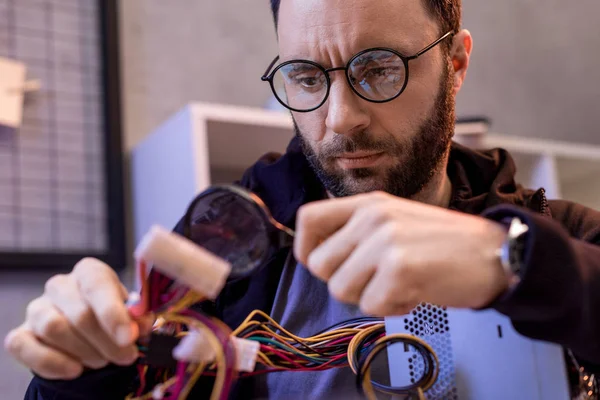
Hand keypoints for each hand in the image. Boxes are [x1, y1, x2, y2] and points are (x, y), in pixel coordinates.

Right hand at [3, 258, 153, 379]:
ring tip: (103, 360)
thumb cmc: (111, 319)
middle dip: (106, 341)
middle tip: (125, 357)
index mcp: (89, 272)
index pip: (97, 284)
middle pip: (79, 313)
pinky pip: (26, 348)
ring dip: (84, 351)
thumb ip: (137, 319)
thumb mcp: (131, 315)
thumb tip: (139, 326)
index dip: (113, 313)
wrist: (87, 338)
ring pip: (54, 329)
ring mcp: (36, 309)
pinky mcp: (20, 335)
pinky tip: (75, 370)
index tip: (128, 337)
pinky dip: (53, 363)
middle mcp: (59, 285)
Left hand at [294, 192, 508, 315]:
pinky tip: (416, 291)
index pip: (307, 219)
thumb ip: (358, 232)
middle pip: (319, 265)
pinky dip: (393, 307)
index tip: (325, 266)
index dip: (306, 249)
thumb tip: (317, 257)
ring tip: (401, 283)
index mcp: (368, 203)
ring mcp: (385, 240)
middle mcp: (372, 216)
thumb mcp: (396, 220)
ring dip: (370, 296)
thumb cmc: (446, 244)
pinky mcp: (400, 267)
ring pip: (340, 289)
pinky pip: (371, 305)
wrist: (498, 252)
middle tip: (377, 279)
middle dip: (345, 282)